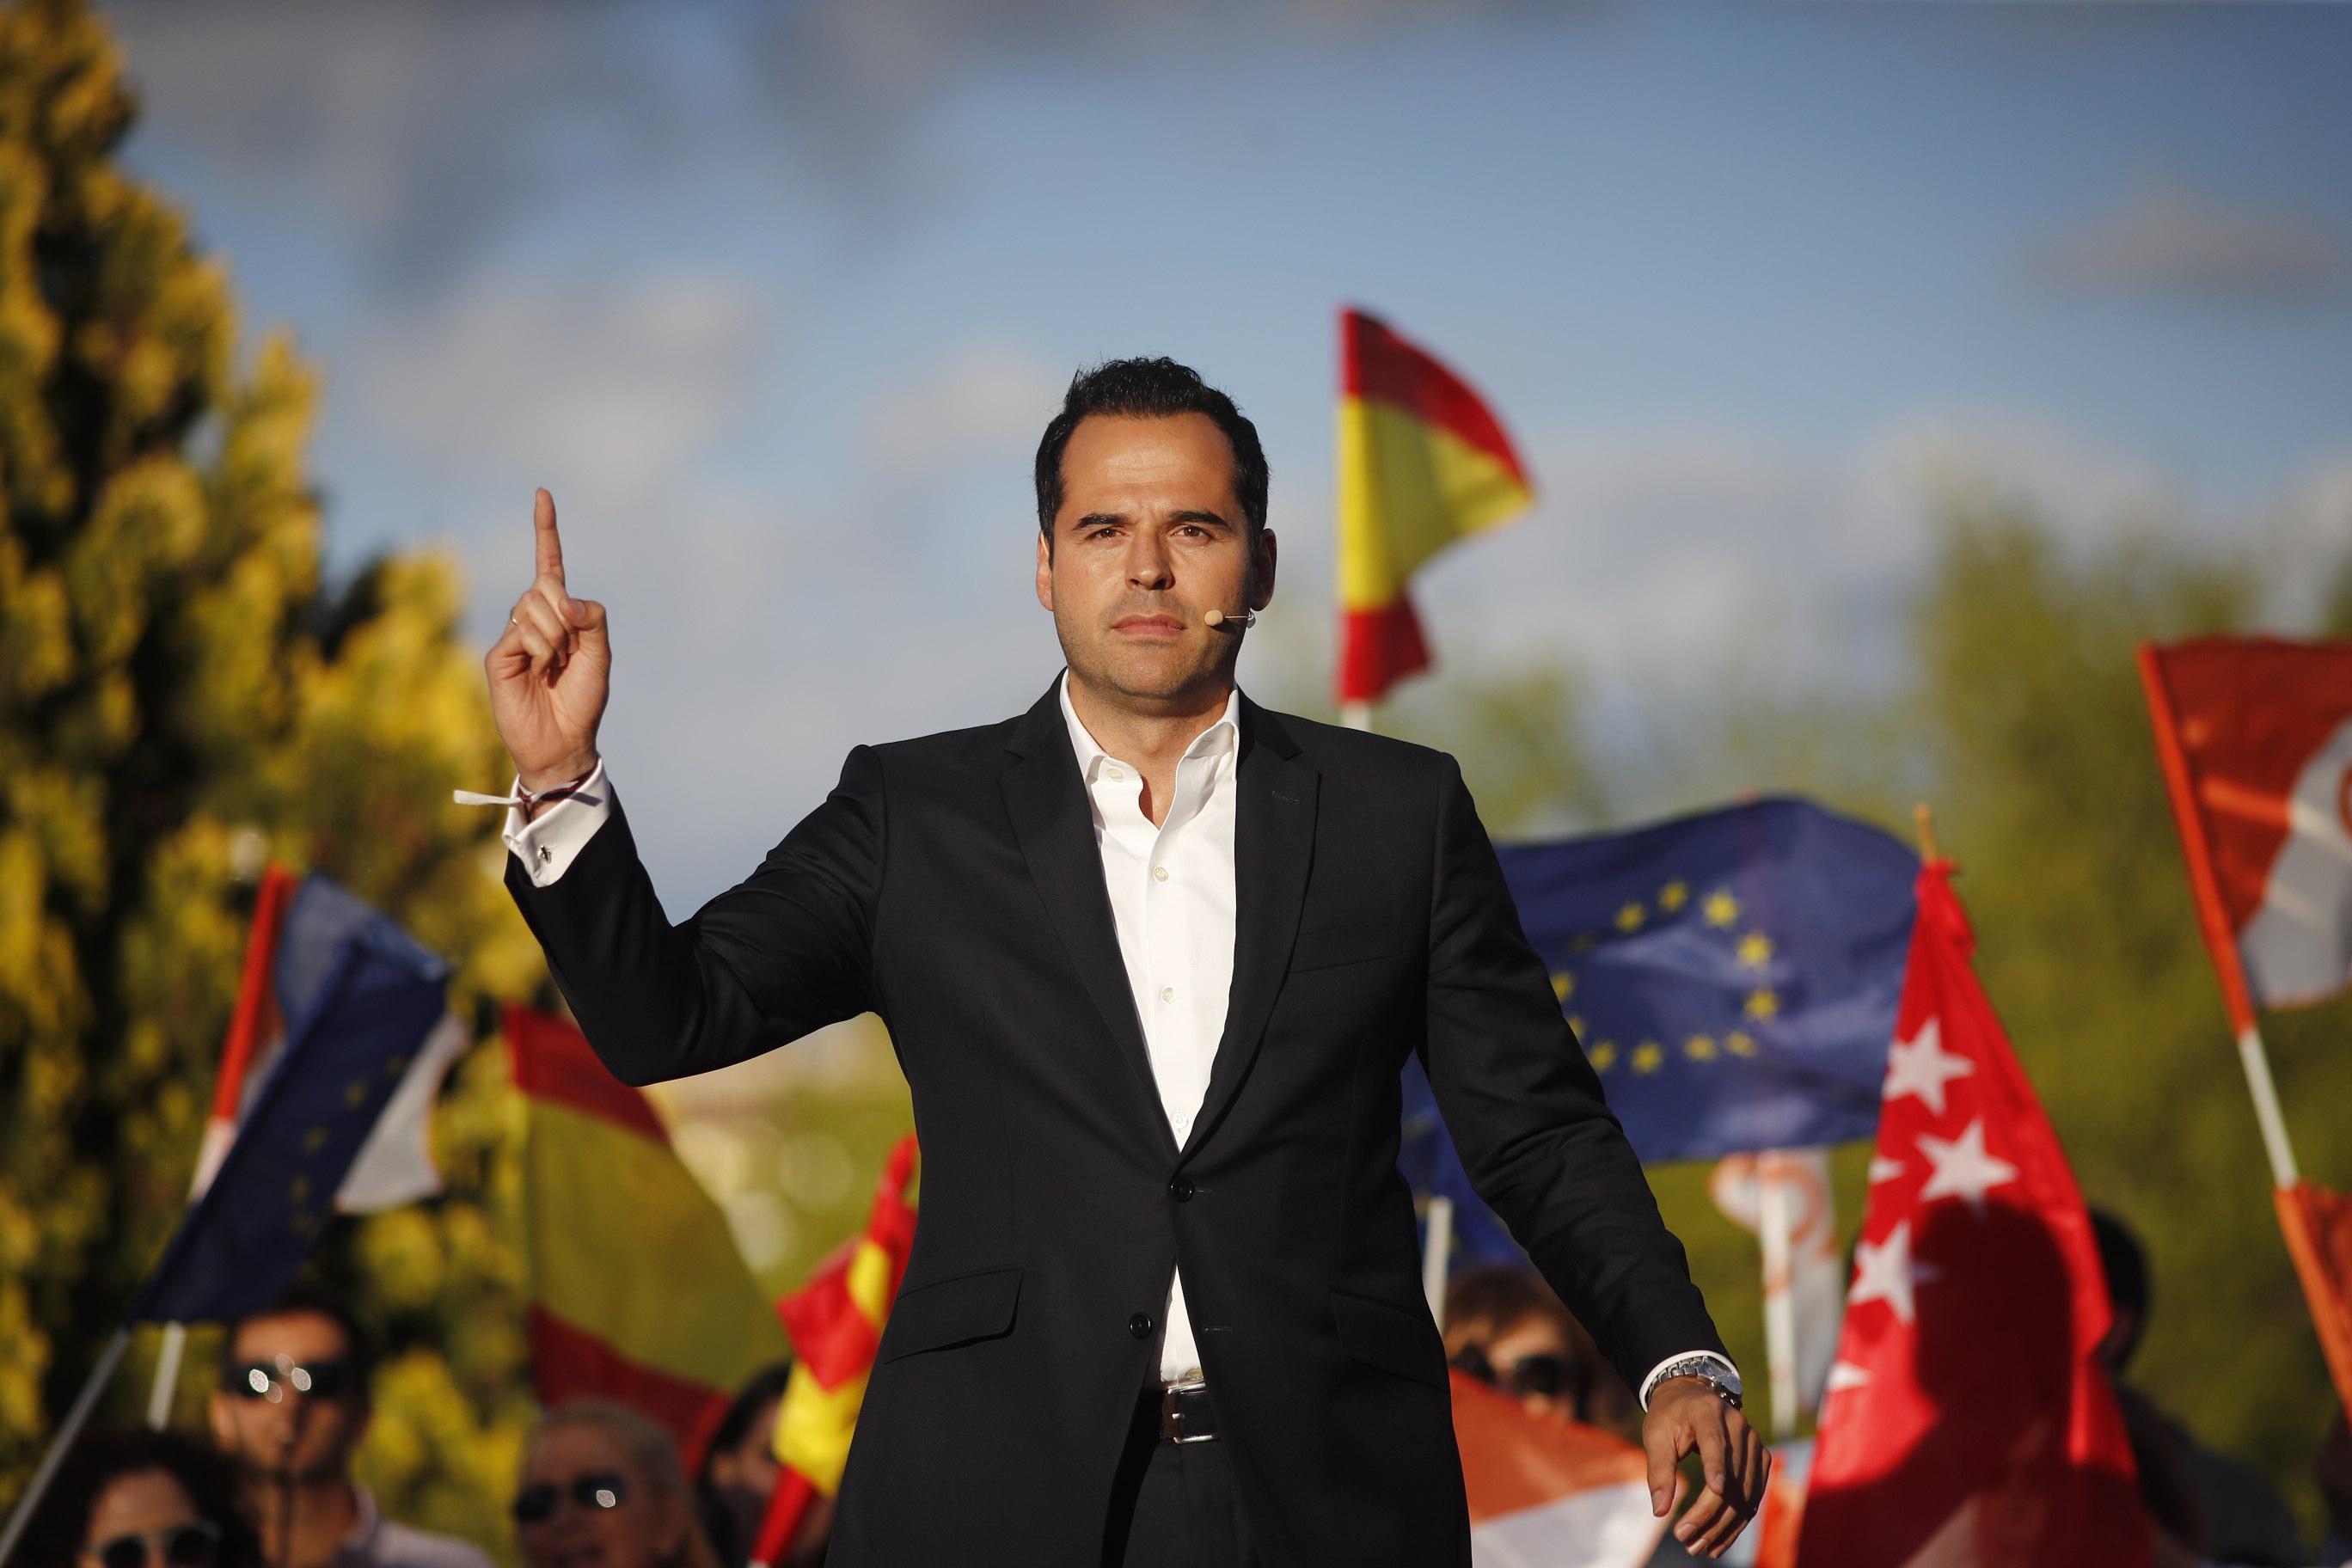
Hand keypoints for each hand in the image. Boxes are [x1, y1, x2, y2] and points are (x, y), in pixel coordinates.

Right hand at [485, 488, 608, 789]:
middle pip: (547, 586)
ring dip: (554, 638)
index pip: (549, 564)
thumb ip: (592, 619)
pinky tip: (538, 673)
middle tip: (568, 655)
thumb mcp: (601, 656)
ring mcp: (513, 635)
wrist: (563, 741)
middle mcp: (533, 618)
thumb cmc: (583, 700)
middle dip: (566, 617)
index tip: (542, 494)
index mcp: (560, 613)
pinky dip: (539, 652)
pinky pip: (522, 634)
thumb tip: (563, 595)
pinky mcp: (498, 655)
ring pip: (534, 607)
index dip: (546, 531)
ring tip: (553, 668)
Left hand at [1643, 1378, 1769, 1559]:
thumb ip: (1659, 1470)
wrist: (1692, 1396)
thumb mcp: (1656, 1436)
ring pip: (1745, 1493)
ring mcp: (1754, 1443)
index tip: (1715, 1489)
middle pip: (1730, 1477)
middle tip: (1685, 1540)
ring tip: (1699, 1547)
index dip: (1716, 1465)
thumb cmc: (1669, 1416)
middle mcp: (1738, 1426)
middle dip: (1709, 1514)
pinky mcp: (1761, 1459)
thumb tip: (1660, 1511)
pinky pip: (1753, 1496)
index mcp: (1708, 1412)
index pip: (1715, 1441)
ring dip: (1724, 1526)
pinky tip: (1718, 1541)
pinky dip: (1737, 1522)